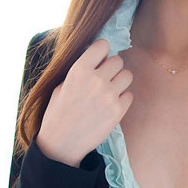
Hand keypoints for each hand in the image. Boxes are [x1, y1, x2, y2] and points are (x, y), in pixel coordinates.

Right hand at [36, 38, 133, 165]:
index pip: (103, 45)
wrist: (62, 143)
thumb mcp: (62, 85)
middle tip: (104, 78)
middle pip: (118, 60)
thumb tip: (99, 58)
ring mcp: (109, 95)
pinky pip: (129, 95)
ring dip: (120, 81)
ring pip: (127, 75)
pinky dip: (122, 98)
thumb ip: (81, 70)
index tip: (99, 60)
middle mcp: (96, 80)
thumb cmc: (58, 112)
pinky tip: (111, 105)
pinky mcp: (118, 111)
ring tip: (109, 90)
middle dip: (112, 68)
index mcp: (79, 70)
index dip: (102, 51)